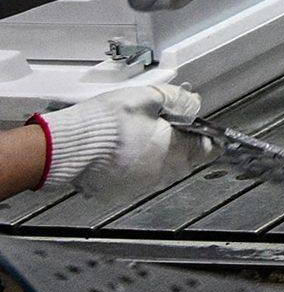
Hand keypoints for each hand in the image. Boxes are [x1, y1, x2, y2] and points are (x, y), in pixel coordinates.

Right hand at [34, 72, 201, 201]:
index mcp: (175, 149)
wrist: (68, 146)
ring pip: (158, 172)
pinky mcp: (117, 193)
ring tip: (134, 140)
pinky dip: (130, 169)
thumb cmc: (107, 123)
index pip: (208, 149)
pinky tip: (117, 155)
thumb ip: (177, 100)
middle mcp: (161, 172)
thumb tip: (193, 103)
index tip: (201, 131)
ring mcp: (139, 186)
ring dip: (154, 158)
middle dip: (178, 146)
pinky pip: (133, 181)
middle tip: (160, 129)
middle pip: (183, 161)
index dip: (208, 138)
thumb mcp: (148, 98)